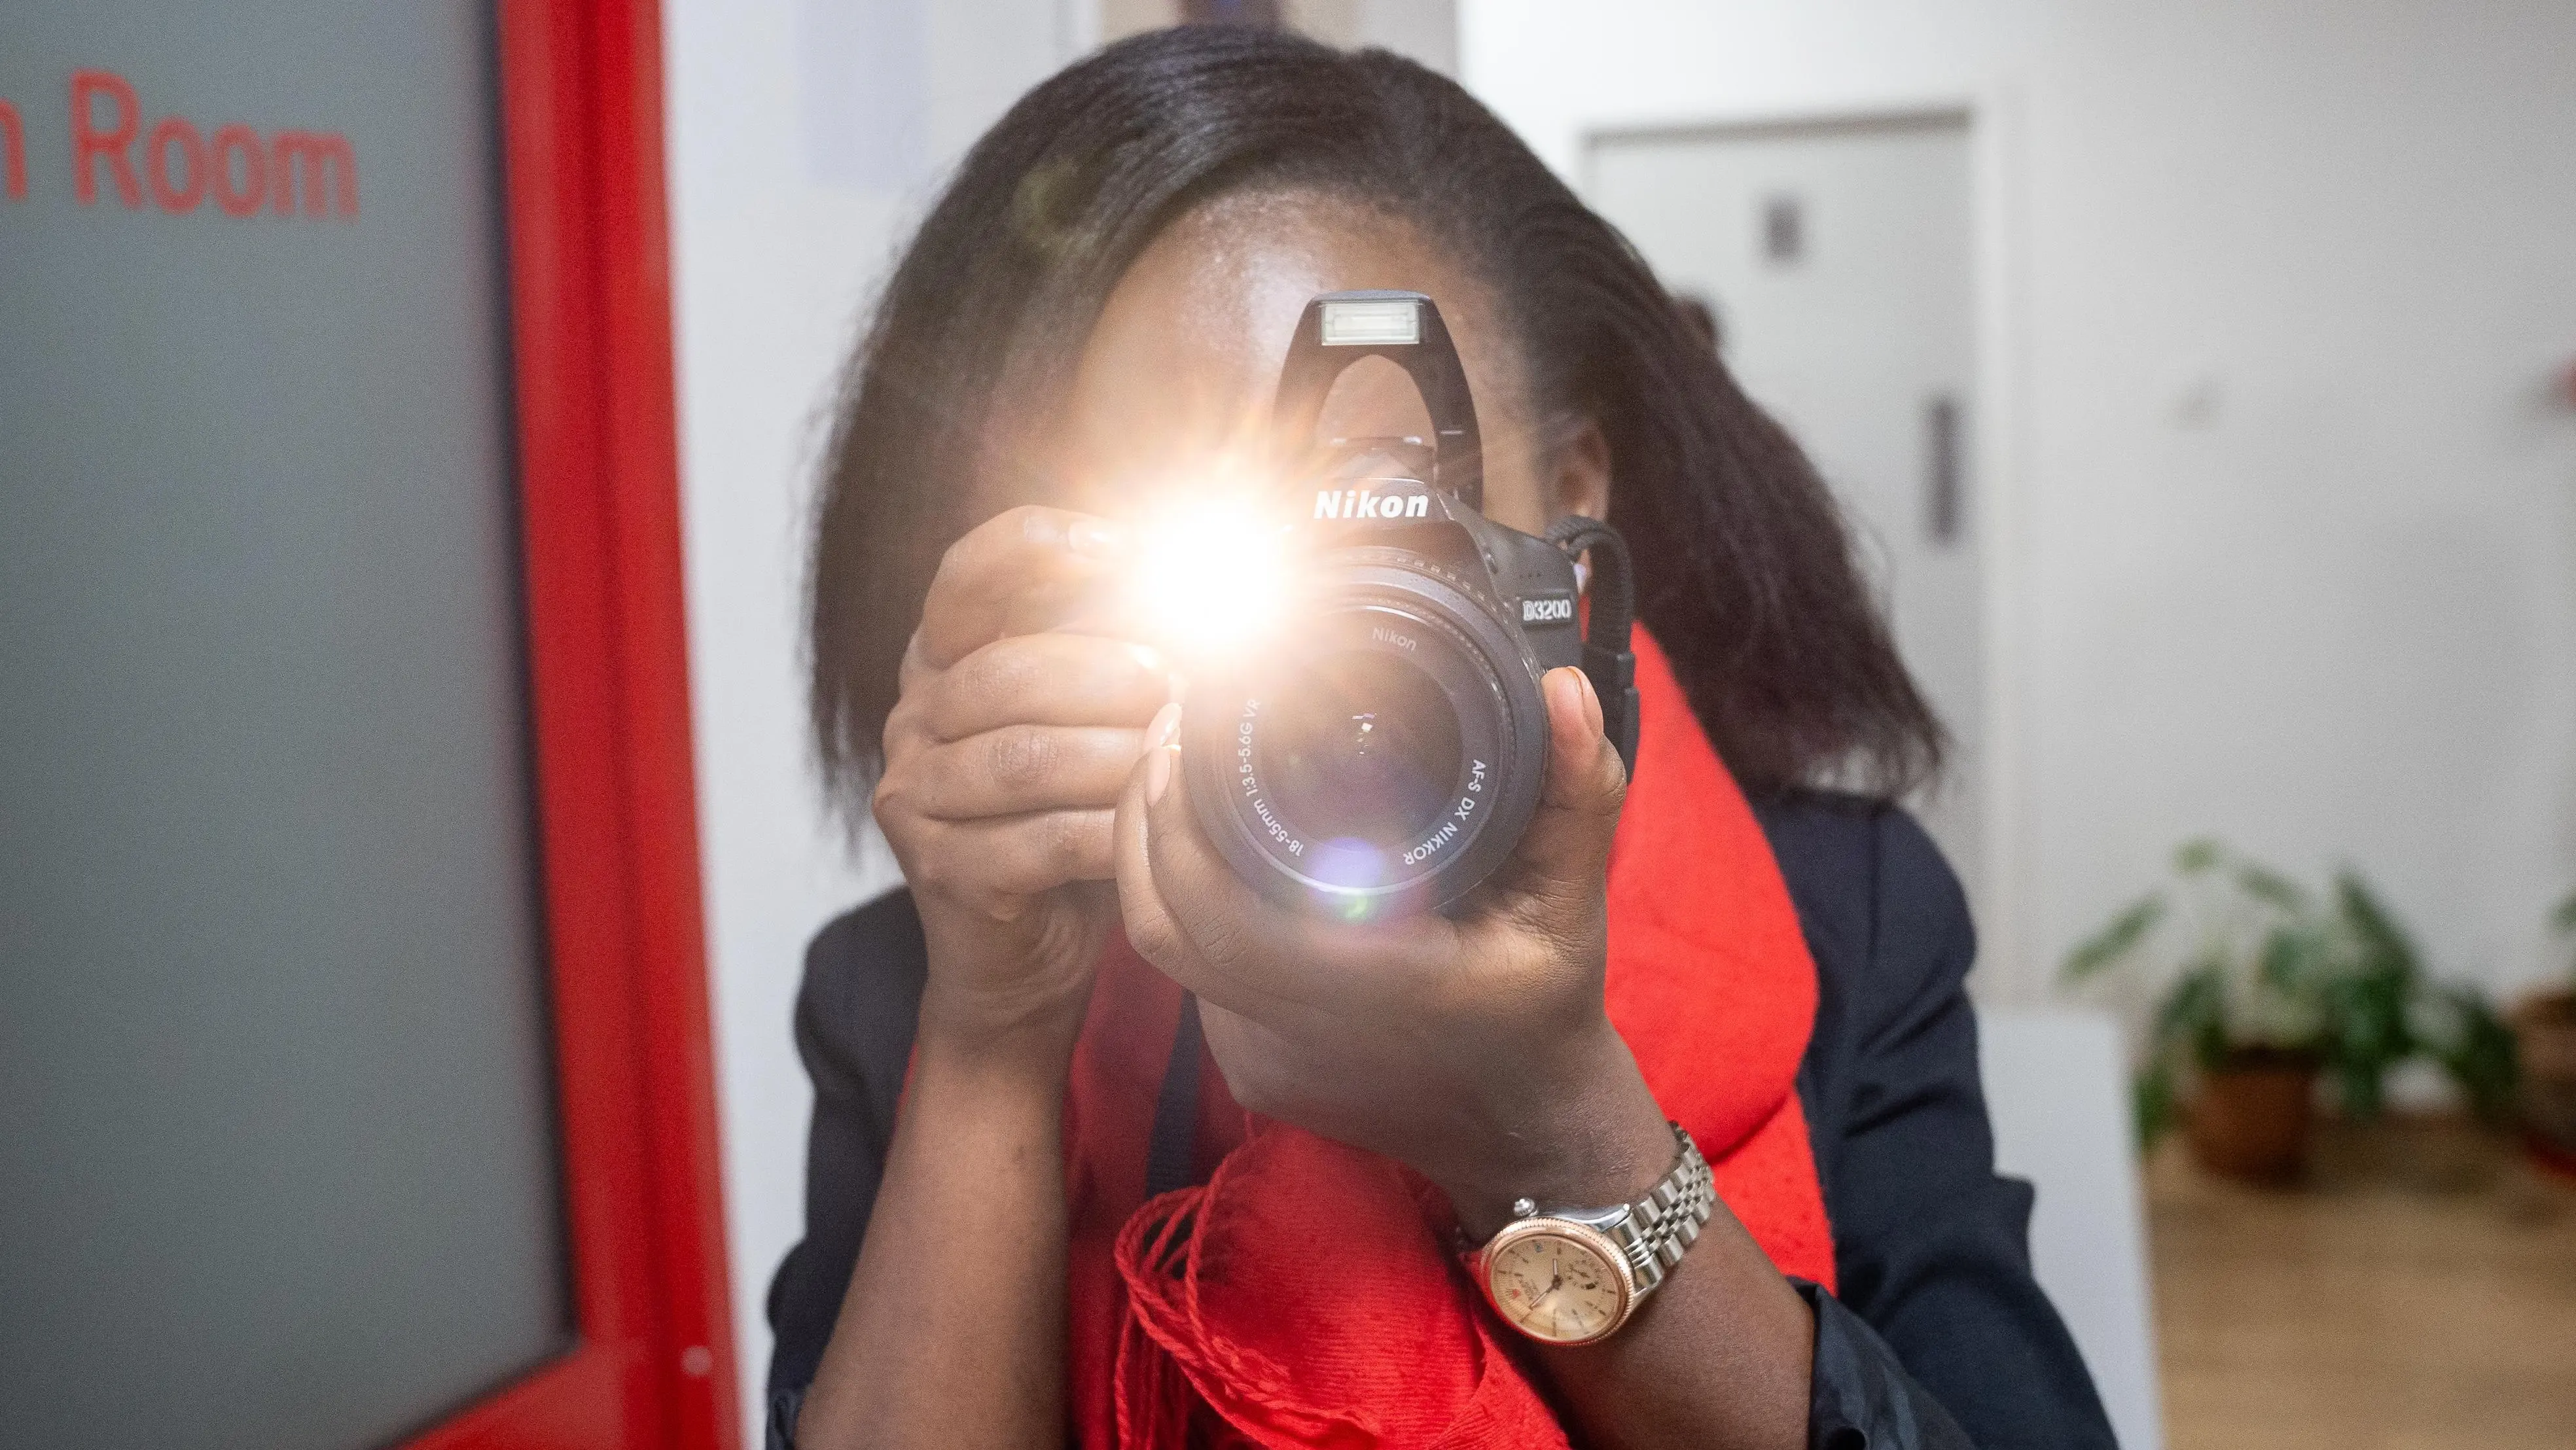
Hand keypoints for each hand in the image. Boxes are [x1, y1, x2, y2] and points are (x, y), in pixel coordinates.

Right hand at [875, 505, 1171, 1063]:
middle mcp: (914, 717)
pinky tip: (1151, 825)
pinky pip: (1037, 841)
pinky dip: (1108, 831)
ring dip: (1114, 754)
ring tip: (1174, 752)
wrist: (1024, 955)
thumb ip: (1114, 650)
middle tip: (1174, 682)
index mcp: (942, 658)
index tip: (1117, 545)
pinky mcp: (940, 871)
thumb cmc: (1071, 817)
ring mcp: (915, 796)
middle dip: (1103, 672)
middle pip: (1003, 674)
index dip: (1035, 546)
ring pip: (1022, 759)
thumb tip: (1199, 580)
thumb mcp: (1087, 719)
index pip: (967, 575)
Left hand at [1113, 665, 1673, 1235]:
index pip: (1215, 911)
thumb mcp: (1573, 905)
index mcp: (1366, 986)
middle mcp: (1298, 1031)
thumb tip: (1562, 688)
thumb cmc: (1546, 1015)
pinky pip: (1196, 983)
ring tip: (1186, 774)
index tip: (1184, 729)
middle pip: (1161, 924)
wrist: (1526, 1139)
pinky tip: (1224, 860)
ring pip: (1170, 954)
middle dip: (1144, 819)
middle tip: (1169, 730)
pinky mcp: (1253, 1076)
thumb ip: (1577, 795)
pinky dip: (1197, 913)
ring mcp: (1264, 1062)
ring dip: (1162, 863)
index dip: (1173, 821)